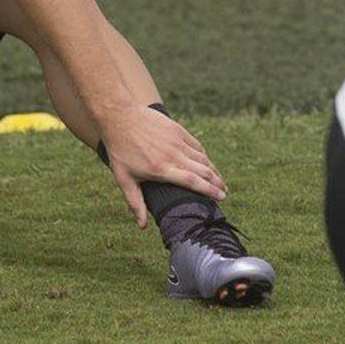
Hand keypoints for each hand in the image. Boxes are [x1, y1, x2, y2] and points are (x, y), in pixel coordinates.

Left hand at [98, 103, 226, 225]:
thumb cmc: (120, 150)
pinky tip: (208, 163)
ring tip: (220, 181)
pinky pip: (196, 145)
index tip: (222, 198)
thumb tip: (143, 226)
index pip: (192, 181)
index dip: (209, 191)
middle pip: (203, 170)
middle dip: (217, 183)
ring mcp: (177, 141)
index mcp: (161, 169)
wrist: (120, 117)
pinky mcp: (178, 130)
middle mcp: (173, 155)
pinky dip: (205, 156)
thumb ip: (135, 203)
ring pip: (202, 158)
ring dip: (214, 170)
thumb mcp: (124, 179)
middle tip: (225, 193)